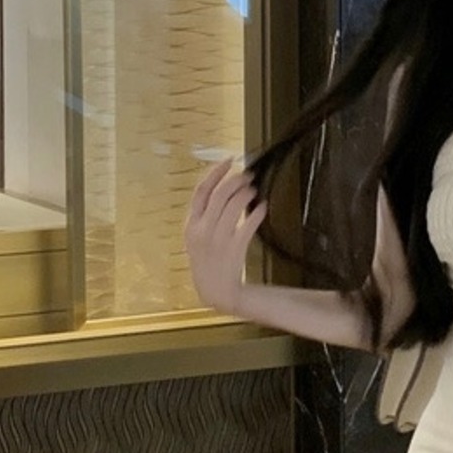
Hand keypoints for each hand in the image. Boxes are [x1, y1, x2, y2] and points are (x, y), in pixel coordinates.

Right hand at [183, 158, 266, 313]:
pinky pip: (247, 224)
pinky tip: (263, 206)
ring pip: (234, 206)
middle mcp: (202, 230)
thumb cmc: (208, 263)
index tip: (228, 161)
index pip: (201, 191)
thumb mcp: (196, 239)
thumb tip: (222, 191)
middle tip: (248, 175)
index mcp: (190, 225)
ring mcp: (218, 239)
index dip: (215, 173)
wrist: (215, 291)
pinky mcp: (234, 248)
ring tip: (254, 190)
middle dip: (236, 180)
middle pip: (220, 194)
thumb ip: (204, 217)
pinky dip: (256, 213)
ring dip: (246, 194)